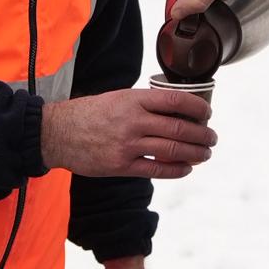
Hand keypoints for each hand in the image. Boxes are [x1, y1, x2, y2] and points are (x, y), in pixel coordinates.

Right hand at [41, 89, 216, 178]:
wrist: (57, 133)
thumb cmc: (88, 114)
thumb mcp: (117, 98)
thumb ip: (143, 104)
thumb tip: (175, 111)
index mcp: (133, 99)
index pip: (175, 101)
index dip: (197, 108)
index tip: (207, 113)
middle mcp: (132, 121)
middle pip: (178, 127)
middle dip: (202, 134)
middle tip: (212, 137)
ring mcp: (127, 145)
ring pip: (172, 149)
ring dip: (195, 153)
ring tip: (206, 153)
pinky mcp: (121, 166)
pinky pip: (156, 169)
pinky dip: (176, 169)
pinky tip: (187, 168)